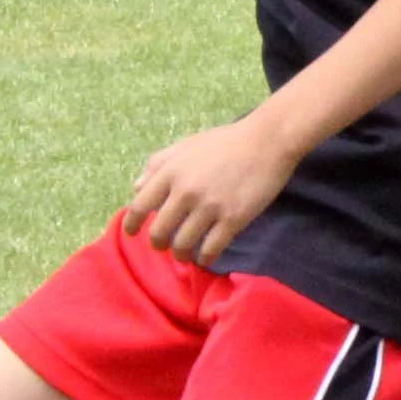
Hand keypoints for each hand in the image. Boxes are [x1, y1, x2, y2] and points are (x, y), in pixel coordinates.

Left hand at [123, 113, 296, 265]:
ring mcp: (210, 207)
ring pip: (183, 244)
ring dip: (182, 254)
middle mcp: (186, 191)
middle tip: (165, 246)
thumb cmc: (226, 141)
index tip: (132, 233)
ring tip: (186, 254)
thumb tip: (136, 187)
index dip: (132, 224)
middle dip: (159, 244)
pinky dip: (205, 258)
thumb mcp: (186, 145)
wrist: (267, 141)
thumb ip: (158, 164)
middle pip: (160, 232)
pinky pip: (211, 248)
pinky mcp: (233, 219)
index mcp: (171, 172)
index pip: (140, 206)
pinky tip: (207, 258)